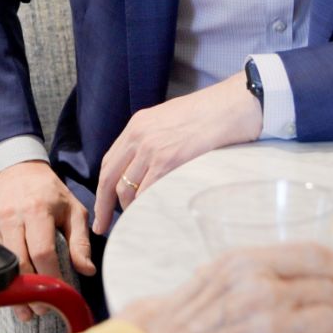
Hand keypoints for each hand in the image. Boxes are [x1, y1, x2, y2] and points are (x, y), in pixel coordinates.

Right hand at [0, 161, 95, 312]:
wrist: (15, 170)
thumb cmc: (49, 192)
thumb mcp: (72, 210)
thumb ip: (80, 241)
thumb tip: (87, 270)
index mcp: (37, 209)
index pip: (42, 253)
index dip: (51, 278)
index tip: (60, 293)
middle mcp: (11, 216)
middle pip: (19, 264)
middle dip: (31, 291)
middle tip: (42, 308)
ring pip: (3, 265)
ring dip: (15, 290)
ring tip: (27, 307)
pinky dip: (3, 276)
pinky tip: (13, 287)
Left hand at [94, 72, 262, 235]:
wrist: (231, 106)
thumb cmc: (208, 115)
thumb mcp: (169, 120)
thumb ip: (151, 140)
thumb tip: (144, 170)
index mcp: (137, 125)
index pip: (109, 163)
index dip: (103, 188)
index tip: (101, 207)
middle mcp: (139, 136)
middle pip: (109, 178)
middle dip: (103, 206)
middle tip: (103, 226)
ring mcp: (152, 149)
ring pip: (127, 189)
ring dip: (129, 209)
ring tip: (137, 220)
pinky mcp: (168, 161)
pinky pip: (147, 192)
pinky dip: (144, 208)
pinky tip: (149, 216)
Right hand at [116, 244, 332, 332]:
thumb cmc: (197, 301)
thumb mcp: (225, 264)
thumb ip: (265, 260)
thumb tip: (310, 262)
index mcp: (251, 262)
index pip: (314, 255)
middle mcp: (263, 292)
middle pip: (326, 288)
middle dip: (329, 295)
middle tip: (321, 300)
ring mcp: (271, 327)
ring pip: (330, 316)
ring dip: (329, 319)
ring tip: (318, 320)